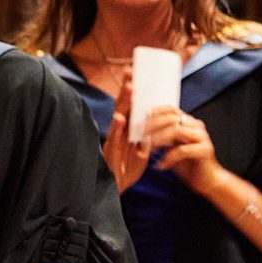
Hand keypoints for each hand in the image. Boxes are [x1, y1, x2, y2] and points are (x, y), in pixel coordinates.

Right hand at [102, 72, 151, 193]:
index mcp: (126, 133)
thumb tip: (150, 131)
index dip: (132, 93)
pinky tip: (120, 118)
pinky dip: (117, 129)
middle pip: (123, 107)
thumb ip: (143, 143)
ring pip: (119, 119)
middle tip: (131, 72)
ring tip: (129, 87)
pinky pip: (114, 139)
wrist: (116, 190)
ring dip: (123, 103)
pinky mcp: (111, 153)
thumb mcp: (139, 155)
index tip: (136, 76)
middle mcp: (118, 134)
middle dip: (127, 89)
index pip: (130, 108)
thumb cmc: (126, 173)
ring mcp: (113, 141)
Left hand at [145, 107, 221, 193]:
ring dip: (158, 140)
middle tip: (140, 138)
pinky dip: (168, 157)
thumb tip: (139, 131)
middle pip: (171, 119)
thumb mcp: (169, 147)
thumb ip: (160, 137)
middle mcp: (196, 126)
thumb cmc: (186, 164)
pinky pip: (183, 150)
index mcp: (187, 122)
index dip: (154, 113)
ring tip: (149, 151)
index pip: (170, 110)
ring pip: (176, 130)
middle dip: (152, 127)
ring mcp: (202, 137)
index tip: (140, 122)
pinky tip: (161, 165)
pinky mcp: (205, 150)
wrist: (205, 180)